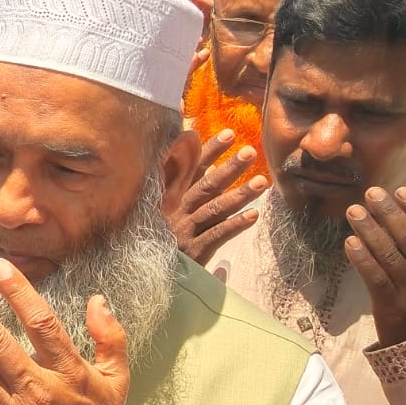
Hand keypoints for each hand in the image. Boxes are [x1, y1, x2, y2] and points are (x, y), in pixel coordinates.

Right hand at [169, 130, 267, 262]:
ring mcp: (184, 230)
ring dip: (239, 195)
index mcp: (169, 196)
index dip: (209, 151)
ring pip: (214, 209)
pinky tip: (253, 216)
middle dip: (229, 168)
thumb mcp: (159, 202)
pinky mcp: (193, 252)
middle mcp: (176, 210)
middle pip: (205, 186)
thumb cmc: (156, 232)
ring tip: (262, 182)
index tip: (229, 134)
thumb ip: (173, 173)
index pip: (190, 168)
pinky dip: (234, 225)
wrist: (143, 270)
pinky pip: (216, 236)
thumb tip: (188, 139)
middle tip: (250, 152)